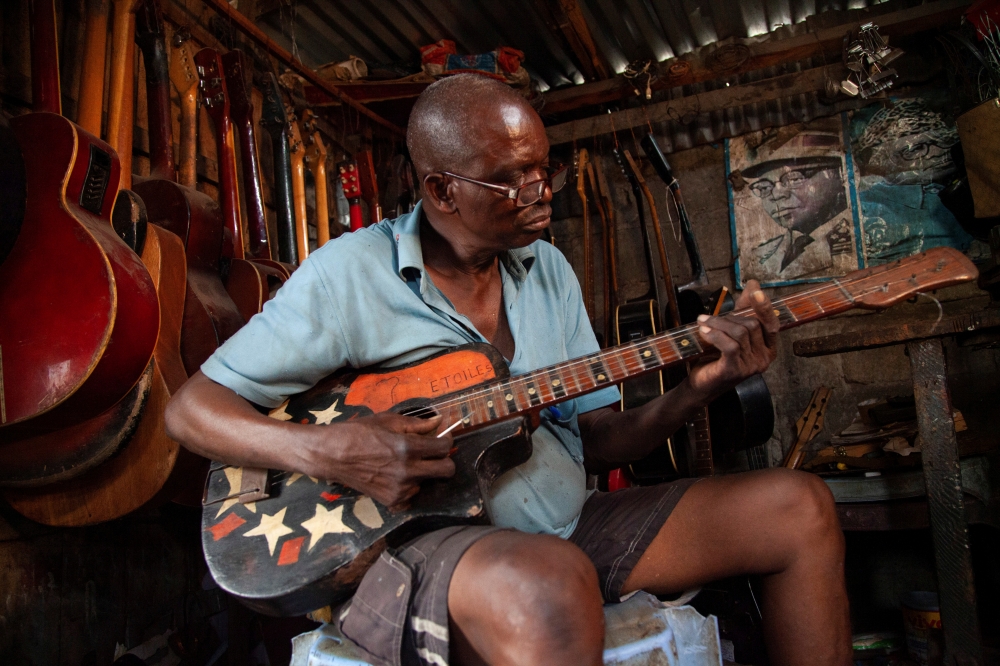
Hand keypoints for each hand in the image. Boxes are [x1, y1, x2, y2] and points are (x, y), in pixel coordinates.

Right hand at [306, 413, 455, 507]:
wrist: (331, 455)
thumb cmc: (358, 432)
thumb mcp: (388, 420)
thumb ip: (417, 424)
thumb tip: (440, 421)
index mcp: (407, 448)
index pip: (444, 448)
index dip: (446, 441)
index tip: (441, 439)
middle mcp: (407, 471)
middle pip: (447, 471)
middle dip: (444, 460)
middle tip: (433, 454)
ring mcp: (400, 489)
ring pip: (428, 482)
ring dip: (422, 473)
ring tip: (403, 464)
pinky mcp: (392, 501)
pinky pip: (412, 494)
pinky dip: (409, 486)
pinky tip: (395, 476)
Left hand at [686, 280, 778, 403]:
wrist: (701, 385)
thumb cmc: (717, 358)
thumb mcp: (731, 332)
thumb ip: (743, 310)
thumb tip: (753, 284)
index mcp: (768, 348)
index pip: (772, 323)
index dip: (764, 306)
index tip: (755, 291)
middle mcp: (764, 358)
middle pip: (752, 325)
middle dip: (728, 317)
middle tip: (707, 317)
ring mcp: (751, 366)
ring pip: (740, 333)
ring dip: (718, 324)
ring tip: (702, 322)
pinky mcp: (735, 370)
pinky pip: (730, 345)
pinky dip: (715, 335)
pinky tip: (703, 332)